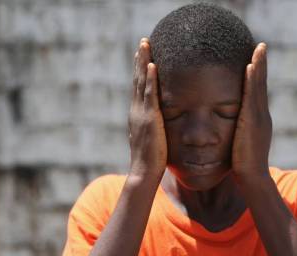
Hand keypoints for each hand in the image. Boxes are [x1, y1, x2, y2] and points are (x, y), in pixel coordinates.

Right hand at [128, 38, 166, 178]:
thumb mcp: (152, 139)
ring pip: (141, 82)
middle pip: (137, 79)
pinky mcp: (149, 119)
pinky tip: (153, 65)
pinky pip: (150, 95)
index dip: (141, 69)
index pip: (139, 86)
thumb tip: (159, 123)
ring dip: (144, 62)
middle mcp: (137, 110)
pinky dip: (150, 79)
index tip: (144, 54)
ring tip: (146, 44)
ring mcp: (141, 114)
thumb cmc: (152, 160)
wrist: (144, 173)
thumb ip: (154, 128)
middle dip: (140, 59)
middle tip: (144, 41)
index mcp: (138, 114)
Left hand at [232, 43, 271, 179]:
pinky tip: (249, 67)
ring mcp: (260, 118)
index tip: (255, 58)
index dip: (258, 74)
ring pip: (259, 87)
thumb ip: (239, 132)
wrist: (251, 179)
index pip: (257, 92)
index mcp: (258, 119)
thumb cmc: (243, 164)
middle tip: (260, 46)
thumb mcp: (241, 143)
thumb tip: (233, 128)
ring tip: (258, 48)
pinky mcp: (253, 122)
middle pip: (262, 85)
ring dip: (259, 66)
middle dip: (261, 64)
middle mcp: (262, 115)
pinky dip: (252, 81)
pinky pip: (252, 97)